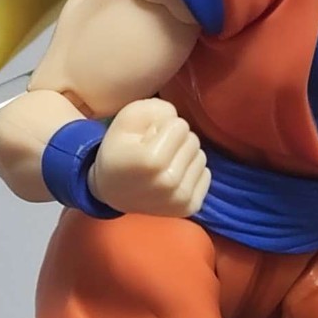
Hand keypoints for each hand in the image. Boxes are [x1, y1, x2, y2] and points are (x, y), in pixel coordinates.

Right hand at [89, 99, 209, 216]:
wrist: (112, 191)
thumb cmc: (119, 151)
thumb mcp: (126, 120)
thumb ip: (154, 109)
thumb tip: (177, 117)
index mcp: (151, 161)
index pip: (180, 126)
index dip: (163, 127)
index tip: (147, 139)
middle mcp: (169, 183)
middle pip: (193, 141)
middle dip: (176, 140)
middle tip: (156, 151)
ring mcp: (180, 199)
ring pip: (201, 157)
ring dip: (185, 156)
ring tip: (164, 163)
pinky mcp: (189, 208)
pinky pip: (206, 175)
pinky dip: (191, 171)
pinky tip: (172, 176)